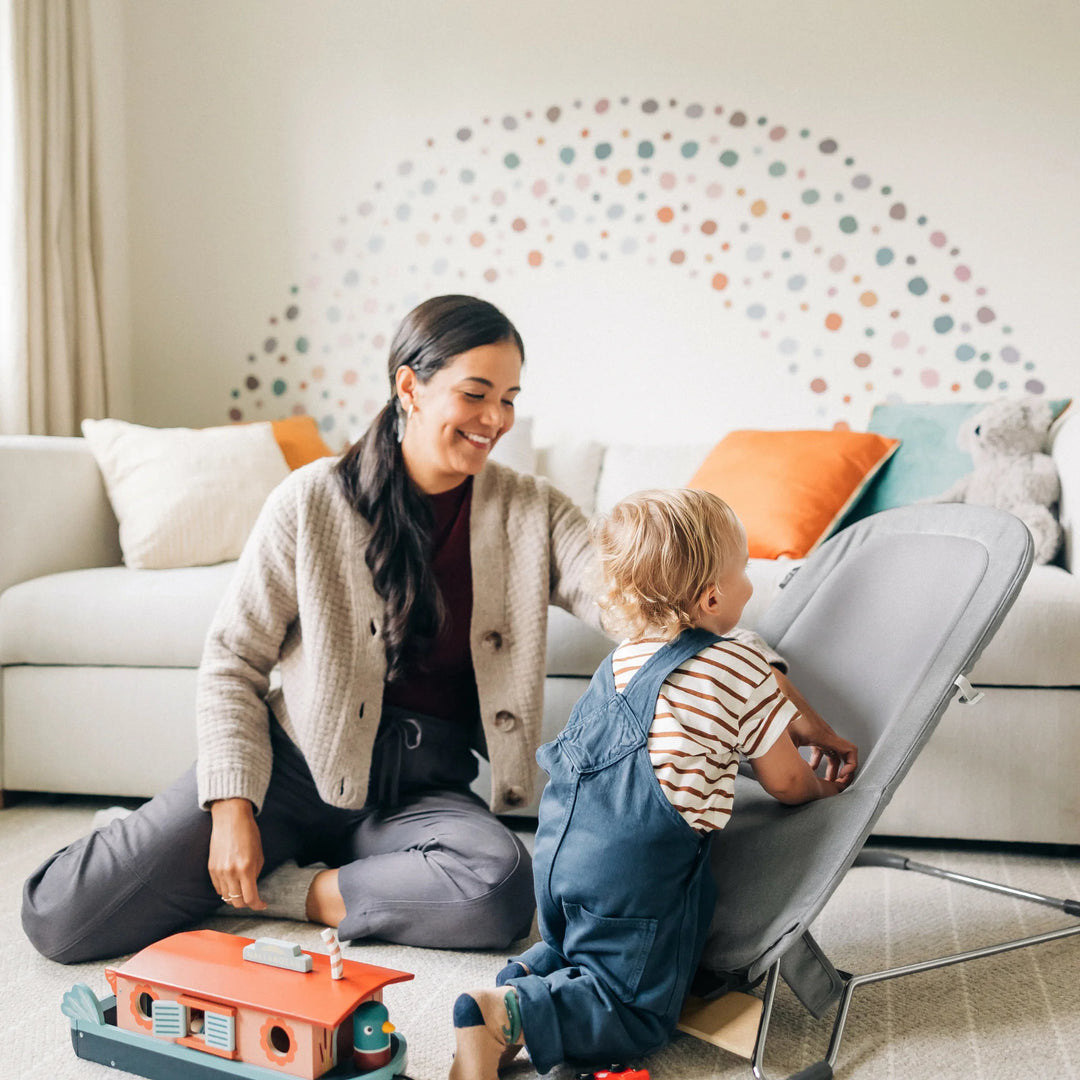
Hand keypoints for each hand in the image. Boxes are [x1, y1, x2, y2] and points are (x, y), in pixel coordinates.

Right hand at [208, 798, 266, 908]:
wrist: (230, 819)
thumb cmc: (249, 834)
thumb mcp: (259, 855)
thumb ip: (255, 874)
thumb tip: (252, 890)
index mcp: (246, 868)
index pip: (250, 898)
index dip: (258, 905)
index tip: (263, 905)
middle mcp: (231, 872)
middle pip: (237, 902)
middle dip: (247, 903)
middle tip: (253, 899)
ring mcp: (219, 871)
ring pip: (226, 897)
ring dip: (235, 898)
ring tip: (243, 891)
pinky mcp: (211, 869)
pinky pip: (218, 888)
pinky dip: (226, 890)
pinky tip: (233, 883)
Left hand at [772, 669, 857, 785]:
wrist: (779, 695)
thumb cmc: (783, 714)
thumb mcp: (787, 739)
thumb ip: (789, 756)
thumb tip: (785, 775)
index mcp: (824, 737)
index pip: (850, 751)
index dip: (852, 767)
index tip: (841, 779)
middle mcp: (826, 734)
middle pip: (844, 756)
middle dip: (842, 773)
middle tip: (834, 787)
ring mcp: (820, 732)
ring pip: (833, 753)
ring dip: (831, 767)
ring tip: (824, 782)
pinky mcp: (812, 731)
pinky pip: (824, 747)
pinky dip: (821, 759)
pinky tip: (809, 767)